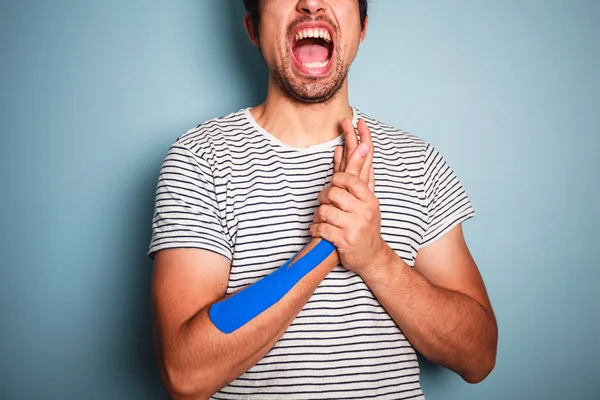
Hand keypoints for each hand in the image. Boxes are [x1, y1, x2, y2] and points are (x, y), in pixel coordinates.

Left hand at [311, 119, 388, 274]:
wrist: (372, 257)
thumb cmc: (365, 226)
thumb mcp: (367, 202)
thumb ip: (361, 176)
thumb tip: (358, 146)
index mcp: (370, 200)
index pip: (349, 179)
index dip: (336, 179)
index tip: (333, 184)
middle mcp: (365, 212)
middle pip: (333, 193)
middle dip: (323, 198)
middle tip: (323, 203)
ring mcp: (355, 227)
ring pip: (324, 211)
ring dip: (318, 216)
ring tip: (321, 219)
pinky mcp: (344, 241)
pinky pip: (321, 228)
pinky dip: (316, 230)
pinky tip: (319, 231)